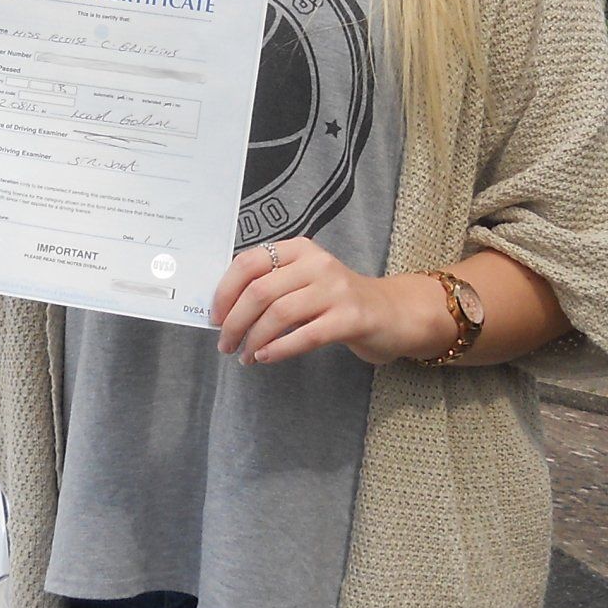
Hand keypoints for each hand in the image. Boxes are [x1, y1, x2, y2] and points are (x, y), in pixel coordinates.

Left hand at [210, 237, 444, 367]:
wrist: (393, 313)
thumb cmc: (338, 300)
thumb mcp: (304, 281)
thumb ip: (271, 285)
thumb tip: (223, 310)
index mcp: (300, 249)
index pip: (248, 262)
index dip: (225, 291)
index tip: (214, 317)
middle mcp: (317, 263)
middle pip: (259, 291)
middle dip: (234, 322)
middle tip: (225, 344)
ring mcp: (336, 289)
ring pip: (278, 314)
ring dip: (254, 339)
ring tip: (245, 356)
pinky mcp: (351, 318)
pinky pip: (305, 335)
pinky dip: (278, 349)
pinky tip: (266, 358)